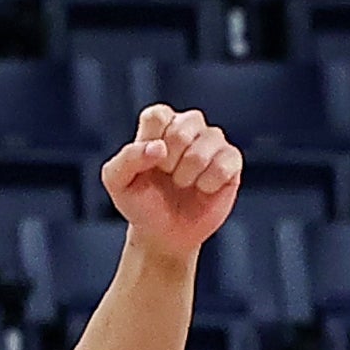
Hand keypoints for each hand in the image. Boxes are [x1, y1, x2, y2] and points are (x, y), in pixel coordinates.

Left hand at [99, 105, 243, 262]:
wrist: (164, 235)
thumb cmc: (141, 203)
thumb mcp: (117, 183)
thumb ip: (127, 159)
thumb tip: (158, 147)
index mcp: (159, 125)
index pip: (158, 115)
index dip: (152, 141)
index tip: (150, 164)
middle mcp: (187, 127)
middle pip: (185, 125)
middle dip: (171, 160)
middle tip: (167, 176)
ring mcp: (211, 143)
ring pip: (209, 139)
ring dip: (189, 172)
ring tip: (183, 184)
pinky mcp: (231, 161)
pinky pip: (226, 162)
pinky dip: (209, 182)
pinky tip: (202, 189)